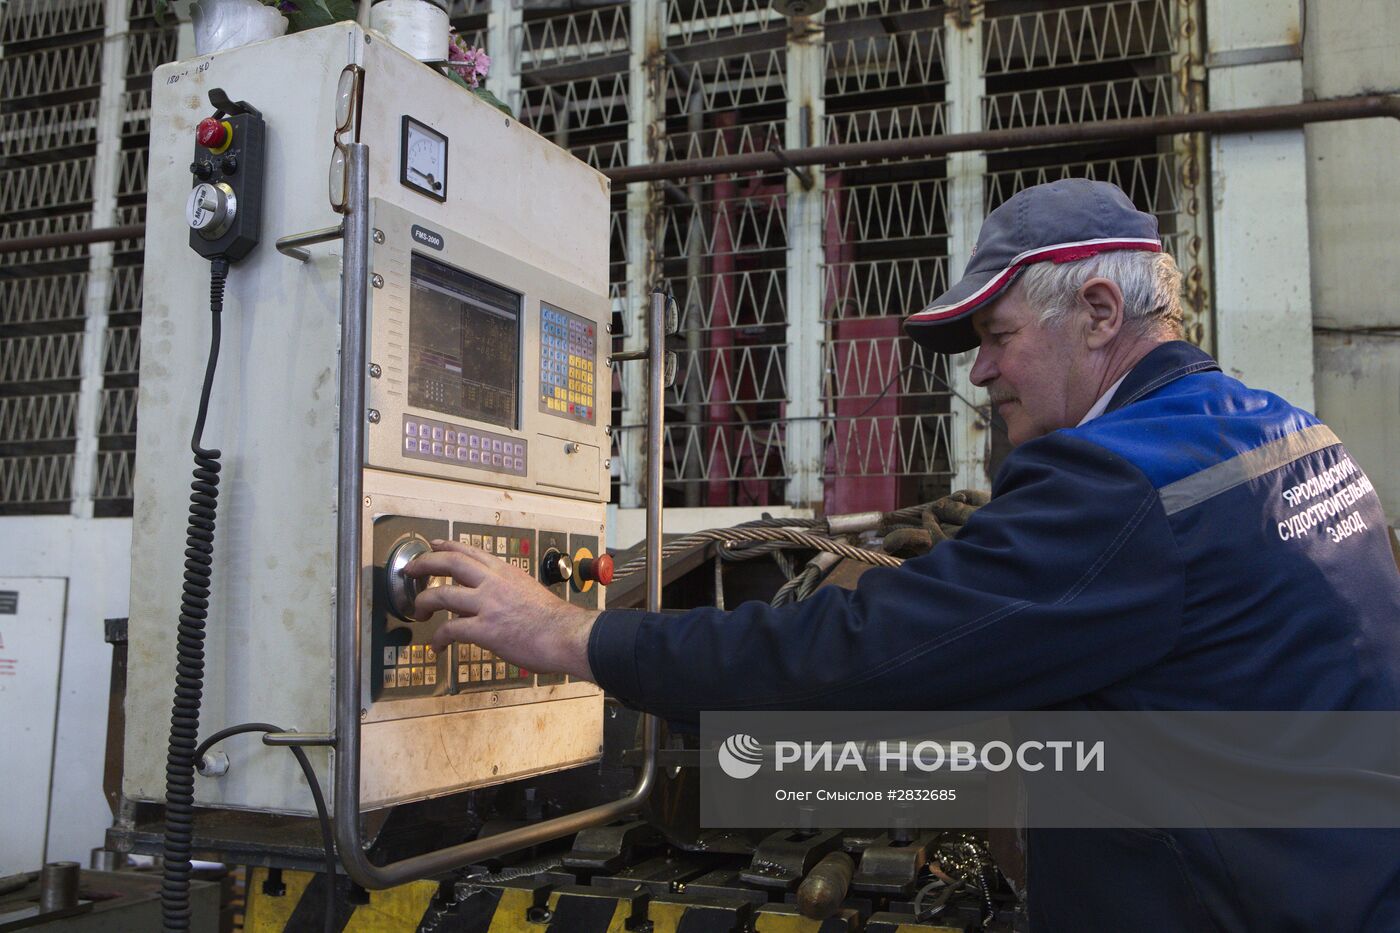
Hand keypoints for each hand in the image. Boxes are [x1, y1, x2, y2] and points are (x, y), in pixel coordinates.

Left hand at [403, 539, 598, 680]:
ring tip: (418, 612)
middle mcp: (493, 582)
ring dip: (423, 603)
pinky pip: (449, 630)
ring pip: (441, 595)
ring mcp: (486, 604)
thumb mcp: (529, 590)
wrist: (566, 636)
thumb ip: (508, 589)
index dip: (447, 546)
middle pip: (449, 563)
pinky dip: (438, 639)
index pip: (470, 551)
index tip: (434, 545)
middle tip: (410, 571)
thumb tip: (494, 598)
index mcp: (505, 572)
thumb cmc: (554, 620)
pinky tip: (437, 646)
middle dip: (424, 565)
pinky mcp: (484, 629)